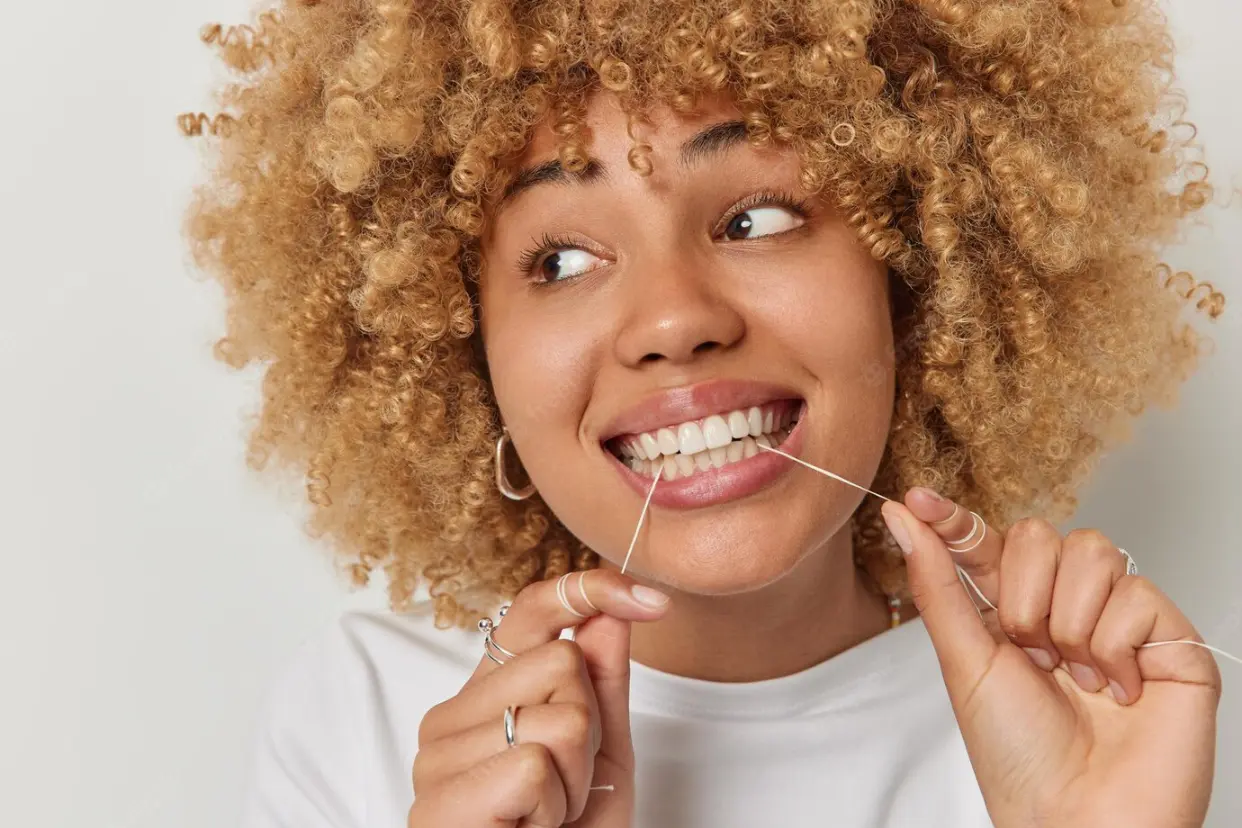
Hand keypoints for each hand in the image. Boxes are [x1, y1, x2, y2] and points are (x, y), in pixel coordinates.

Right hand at [408, 570, 669, 826]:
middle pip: (562, 664)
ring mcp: (436, 759)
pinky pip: (535, 767)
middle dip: (590, 731)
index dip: (589, 590)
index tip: (650, 600)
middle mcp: (448, 718)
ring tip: (547, 816)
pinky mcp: (441, 801)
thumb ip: (604, 681)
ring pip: (558, 718)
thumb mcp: (603, 756)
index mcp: (484, 697)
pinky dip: (554, 809)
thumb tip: (611, 610)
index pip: (528, 612)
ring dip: (575, 780)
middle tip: (566, 785)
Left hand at [883, 490, 1221, 827]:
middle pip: (1042, 535)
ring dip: (1069, 621)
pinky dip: (1115, 646)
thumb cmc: (1018, 756)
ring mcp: (1121, 621)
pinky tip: (1117, 689)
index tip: (921, 498)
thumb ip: (936, 582)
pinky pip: (1138, 593)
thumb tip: (902, 516)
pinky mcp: (1172, 640)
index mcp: (1012, 612)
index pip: (989, 543)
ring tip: (1075, 676)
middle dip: (1023, 595)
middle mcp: (1067, 608)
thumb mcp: (963, 660)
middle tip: (1031, 654)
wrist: (1078, 818)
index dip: (957, 519)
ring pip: (1092, 552)